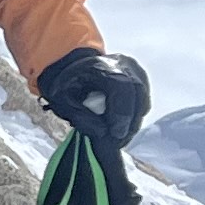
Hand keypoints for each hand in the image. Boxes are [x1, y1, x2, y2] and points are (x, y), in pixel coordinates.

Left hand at [35, 45, 149, 150]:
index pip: (121, 86)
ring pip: (143, 98)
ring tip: (120, 138)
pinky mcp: (140, 78)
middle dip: (130, 121)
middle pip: (137, 92)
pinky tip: (123, 127)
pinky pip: (143, 100)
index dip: (121, 112)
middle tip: (119, 142)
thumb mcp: (61, 99)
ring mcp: (134, 69)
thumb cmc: (65, 85)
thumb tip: (103, 133)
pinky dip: (135, 115)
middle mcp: (122, 63)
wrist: (73, 68)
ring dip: (134, 121)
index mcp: (99, 65)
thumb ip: (79, 115)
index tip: (116, 134)